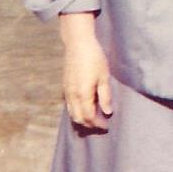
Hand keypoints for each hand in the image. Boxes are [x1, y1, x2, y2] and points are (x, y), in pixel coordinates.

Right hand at [59, 12, 112, 129]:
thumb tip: (107, 112)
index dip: (97, 124)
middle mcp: (71, 96)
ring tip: (94, 119)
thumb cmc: (94, 58)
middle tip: (101, 125)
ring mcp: (66, 92)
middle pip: (78, 118)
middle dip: (89, 125)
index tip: (106, 126)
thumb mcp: (104, 77)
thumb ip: (105, 96)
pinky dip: (76, 111)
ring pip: (72, 113)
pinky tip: (85, 108)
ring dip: (82, 119)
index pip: (89, 117)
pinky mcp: (64, 87)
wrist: (78, 44)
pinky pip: (69, 106)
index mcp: (82, 94)